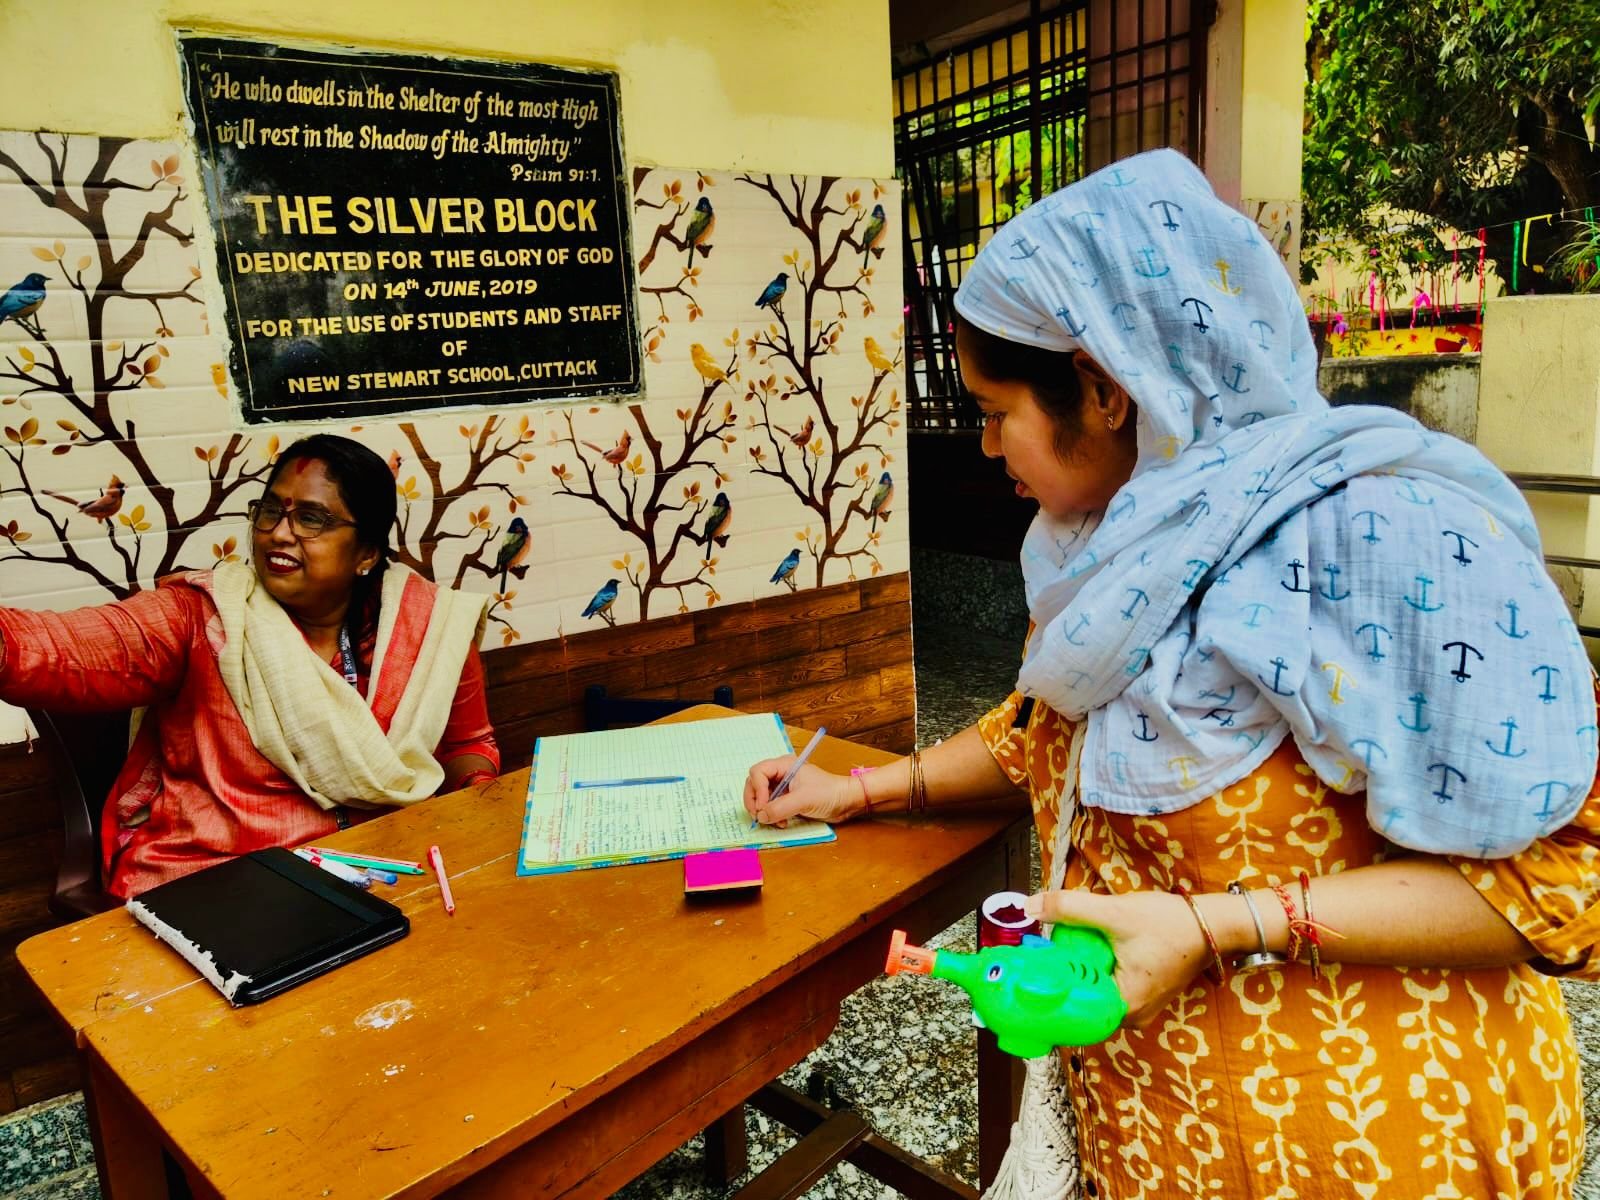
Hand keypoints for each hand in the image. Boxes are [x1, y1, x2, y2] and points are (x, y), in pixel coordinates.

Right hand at [744, 757, 859, 826]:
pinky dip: (771, 816)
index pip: (757, 772)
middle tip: (760, 816)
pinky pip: (770, 807)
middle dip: (755, 801)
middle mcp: (780, 774)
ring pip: (760, 797)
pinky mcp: (786, 799)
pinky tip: (782, 822)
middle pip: (754, 784)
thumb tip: (761, 816)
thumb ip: (780, 807)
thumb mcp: (804, 799)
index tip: (763, 806)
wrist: (846, 802)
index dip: (756, 789)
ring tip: (775, 821)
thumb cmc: (830, 793)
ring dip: (763, 811)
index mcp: (784, 765)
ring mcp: (783, 787)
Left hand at [1025, 889, 1214, 1026]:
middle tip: (1036, 955)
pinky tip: (1083, 950)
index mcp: (1122, 1008)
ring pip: (1092, 992)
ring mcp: (1137, 1008)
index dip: (1042, 992)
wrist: (1214, 924)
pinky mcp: (1140, 993)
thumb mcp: (1115, 913)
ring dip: (1075, 971)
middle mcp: (1129, 1016)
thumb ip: (1070, 909)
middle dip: (1057, 977)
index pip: (1068, 1011)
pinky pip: (1106, 986)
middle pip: (1078, 1001)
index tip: (1022, 974)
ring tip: (1057, 949)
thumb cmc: (1171, 924)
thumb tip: (1030, 907)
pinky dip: (1093, 969)